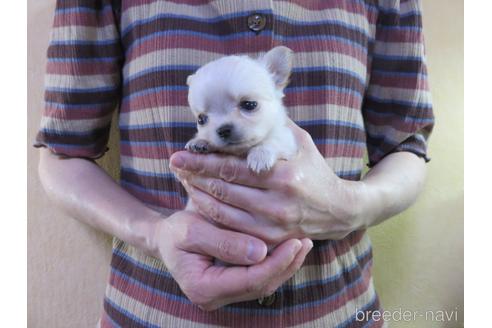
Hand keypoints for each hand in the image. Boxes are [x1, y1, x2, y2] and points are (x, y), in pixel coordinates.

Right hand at [151, 210, 312, 309]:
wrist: (165, 238)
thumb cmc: (175, 231)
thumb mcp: (192, 229)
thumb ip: (224, 242)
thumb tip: (261, 252)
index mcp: (203, 288)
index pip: (249, 280)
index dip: (275, 263)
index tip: (294, 242)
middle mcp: (215, 298)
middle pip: (261, 285)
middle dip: (286, 264)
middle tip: (305, 240)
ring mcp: (225, 294)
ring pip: (264, 284)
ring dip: (286, 264)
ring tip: (303, 243)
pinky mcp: (232, 285)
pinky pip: (259, 277)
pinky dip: (276, 263)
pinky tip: (289, 248)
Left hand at [170, 120, 365, 243]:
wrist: (338, 210)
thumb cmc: (315, 170)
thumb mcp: (300, 143)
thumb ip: (274, 127)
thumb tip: (252, 104)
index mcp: (283, 176)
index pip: (233, 167)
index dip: (203, 160)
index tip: (181, 153)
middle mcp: (277, 203)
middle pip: (223, 189)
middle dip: (194, 175)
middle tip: (175, 165)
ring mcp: (273, 226)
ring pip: (222, 212)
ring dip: (198, 195)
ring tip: (182, 181)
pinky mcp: (270, 240)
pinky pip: (231, 229)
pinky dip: (212, 215)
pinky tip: (200, 202)